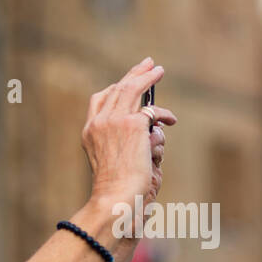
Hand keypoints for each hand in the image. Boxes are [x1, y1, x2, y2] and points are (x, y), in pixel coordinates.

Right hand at [82, 58, 176, 209]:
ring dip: (147, 77)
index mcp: (90, 131)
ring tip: (158, 70)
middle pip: (117, 89)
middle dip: (133, 75)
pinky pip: (154, 113)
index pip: (99, 100)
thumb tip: (152, 128)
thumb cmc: (117, 187)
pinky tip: (171, 120)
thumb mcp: (112, 160)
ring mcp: (115, 120)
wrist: (116, 196)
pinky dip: (164, 115)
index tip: (125, 82)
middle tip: (147, 65)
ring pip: (132, 89)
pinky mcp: (134, 124)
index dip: (114, 89)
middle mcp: (99, 122)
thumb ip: (123, 141)